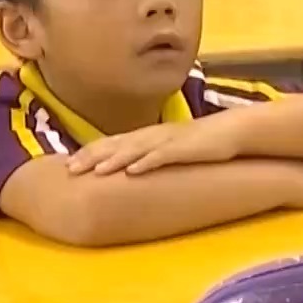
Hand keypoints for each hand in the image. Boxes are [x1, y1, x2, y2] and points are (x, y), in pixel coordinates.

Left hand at [66, 119, 240, 176]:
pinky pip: (162, 156)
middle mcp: (153, 135)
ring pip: (135, 149)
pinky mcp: (185, 148)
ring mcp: (168, 141)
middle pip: (117, 144)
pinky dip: (146, 162)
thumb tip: (132, 170)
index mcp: (149, 136)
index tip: (68, 164)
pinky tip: (132, 171)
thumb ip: (152, 156)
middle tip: (69, 169)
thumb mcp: (172, 148)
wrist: (234, 131)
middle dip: (92, 156)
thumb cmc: (203, 142)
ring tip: (94, 171)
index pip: (113, 142)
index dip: (90, 152)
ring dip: (113, 160)